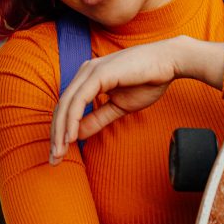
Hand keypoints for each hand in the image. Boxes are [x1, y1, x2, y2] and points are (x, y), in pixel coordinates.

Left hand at [49, 36, 223, 164]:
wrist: (169, 63)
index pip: (67, 107)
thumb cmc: (147, 81)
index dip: (60, 131)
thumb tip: (77, 134)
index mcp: (88, 78)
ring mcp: (90, 71)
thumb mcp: (118, 107)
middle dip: (55, 135)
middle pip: (61, 107)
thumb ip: (97, 118)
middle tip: (54, 159)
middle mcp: (85, 72)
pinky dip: (72, 119)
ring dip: (60, 131)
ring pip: (66, 105)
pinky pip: (79, 100)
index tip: (59, 153)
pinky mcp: (98, 73)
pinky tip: (71, 137)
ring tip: (59, 152)